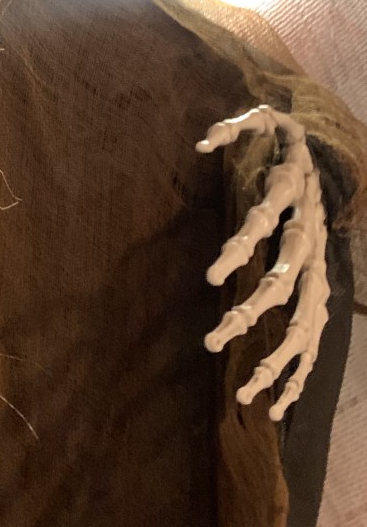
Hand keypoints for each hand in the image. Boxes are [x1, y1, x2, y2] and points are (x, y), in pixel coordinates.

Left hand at [196, 105, 328, 421]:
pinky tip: (276, 406)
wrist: (327, 154)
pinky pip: (315, 342)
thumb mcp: (263, 120)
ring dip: (279, 361)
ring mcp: (321, 272)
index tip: (210, 276)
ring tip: (245, 393)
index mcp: (295, 201)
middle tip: (214, 340)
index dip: (242, 251)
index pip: (267, 230)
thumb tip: (200, 145)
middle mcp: (312, 241)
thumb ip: (234, 127)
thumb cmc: (283, 141)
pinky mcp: (322, 293)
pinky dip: (299, 376)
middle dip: (253, 315)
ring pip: (307, 325)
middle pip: (288, 286)